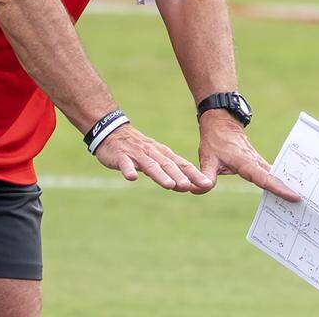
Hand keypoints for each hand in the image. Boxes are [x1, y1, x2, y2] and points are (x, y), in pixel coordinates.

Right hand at [93, 124, 213, 192]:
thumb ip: (168, 171)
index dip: (194, 174)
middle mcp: (152, 152)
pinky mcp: (121, 156)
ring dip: (160, 175)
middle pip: (167, 165)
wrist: (112, 132)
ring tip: (169, 185)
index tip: (206, 184)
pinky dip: (128, 170)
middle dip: (178, 176)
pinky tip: (131, 177)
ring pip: (150, 165)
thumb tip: (186, 186)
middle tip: (188, 186)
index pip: (181, 164)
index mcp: (162, 153)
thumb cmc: (138, 149)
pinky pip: (125, 163)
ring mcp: (136, 154)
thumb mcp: (155, 158)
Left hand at [196, 110, 300, 200]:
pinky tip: (287, 195)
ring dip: (287, 187)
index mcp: (245, 162)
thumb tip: (200, 189)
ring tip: (304, 203)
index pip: (263, 178)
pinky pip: (271, 175)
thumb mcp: (207, 158)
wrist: (221, 122)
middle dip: (289, 190)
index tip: (294, 196)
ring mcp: (259, 162)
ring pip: (276, 176)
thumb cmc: (214, 140)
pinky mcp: (259, 164)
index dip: (278, 188)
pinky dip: (279, 184)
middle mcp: (255, 162)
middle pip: (275, 178)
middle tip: (307, 205)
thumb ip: (206, 176)